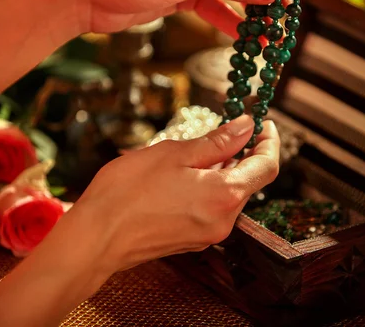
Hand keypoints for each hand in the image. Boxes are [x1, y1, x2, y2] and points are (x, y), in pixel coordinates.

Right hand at [74, 114, 279, 273]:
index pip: (266, 166)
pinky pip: (212, 208)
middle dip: (242, 154)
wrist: (96, 238)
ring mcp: (208, 234)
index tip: (262, 124)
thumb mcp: (175, 153)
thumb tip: (246, 127)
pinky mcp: (192, 240)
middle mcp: (224, 221)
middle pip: (249, 182)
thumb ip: (217, 141)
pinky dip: (208, 188)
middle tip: (224, 131)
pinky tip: (184, 176)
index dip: (269, 142)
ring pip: (228, 194)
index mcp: (225, 196)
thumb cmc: (128, 191)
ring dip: (223, 170)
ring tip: (196, 152)